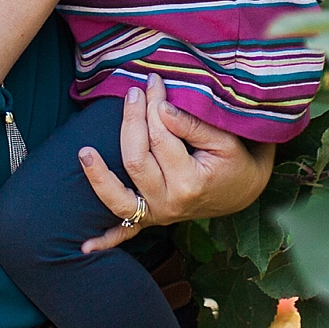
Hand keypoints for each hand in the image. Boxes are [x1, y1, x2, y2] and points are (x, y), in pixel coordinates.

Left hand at [75, 74, 273, 253]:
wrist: (244, 191)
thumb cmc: (236, 161)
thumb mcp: (224, 139)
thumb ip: (192, 125)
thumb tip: (160, 108)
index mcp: (190, 183)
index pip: (160, 137)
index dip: (153, 105)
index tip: (153, 81)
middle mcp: (169, 203)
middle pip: (135, 160)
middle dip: (131, 121)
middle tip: (133, 91)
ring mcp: (158, 215)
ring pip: (119, 198)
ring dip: (98, 177)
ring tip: (84, 151)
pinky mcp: (151, 220)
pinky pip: (125, 232)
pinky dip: (105, 239)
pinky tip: (84, 246)